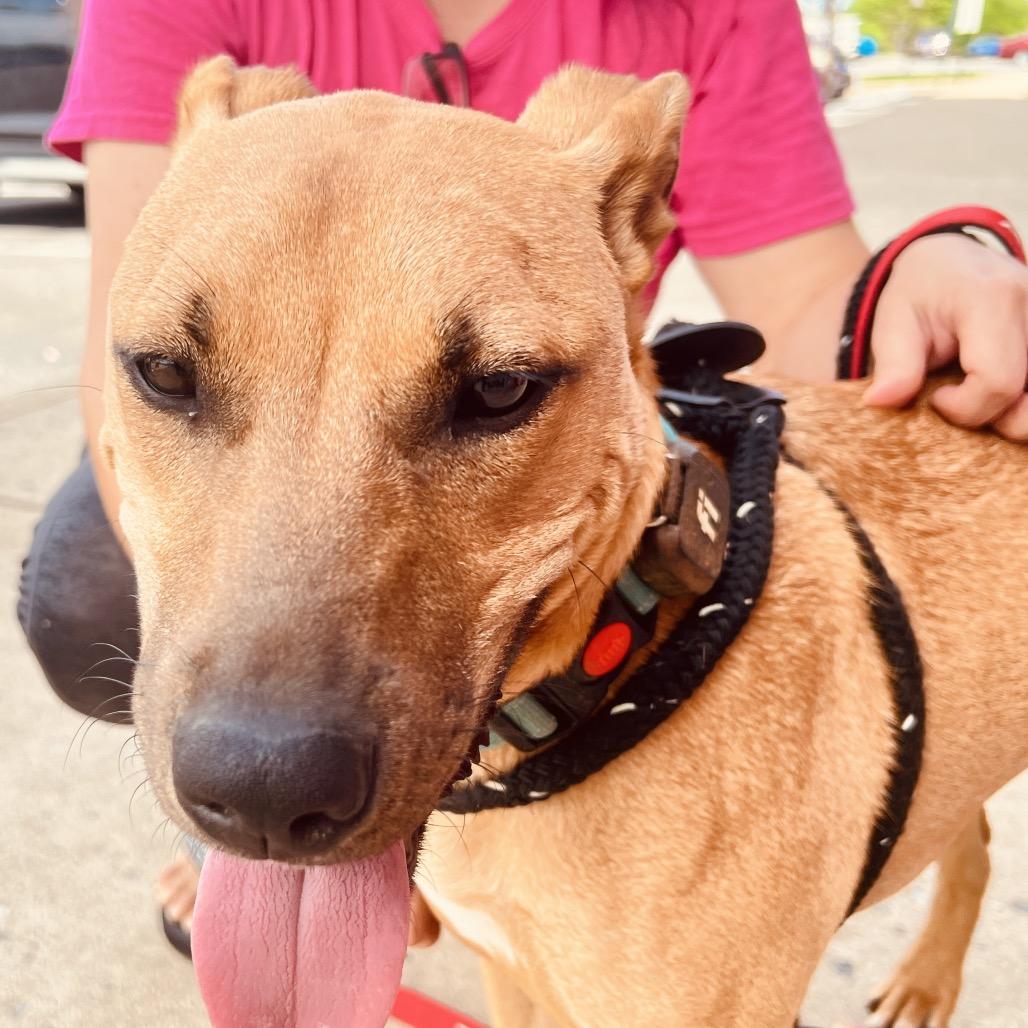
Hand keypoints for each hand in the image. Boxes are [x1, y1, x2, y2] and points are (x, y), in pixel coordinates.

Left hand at [862, 233, 1027, 439]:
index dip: (964, 408)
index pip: (997, 382)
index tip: (936, 397)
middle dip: (990, 415)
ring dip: (1014, 412)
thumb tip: (878, 402)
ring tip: (982, 393)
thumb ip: (893, 365)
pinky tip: (1001, 389)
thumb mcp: (893, 322)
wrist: (952, 261)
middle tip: (959, 396)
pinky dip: (1023, 400)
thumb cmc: (920, 293)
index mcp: (992, 299)